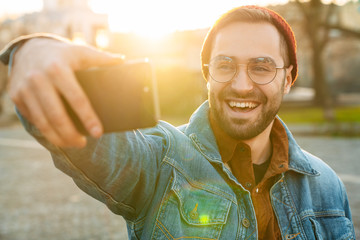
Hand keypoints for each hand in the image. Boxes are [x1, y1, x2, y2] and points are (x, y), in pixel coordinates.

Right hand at [8, 37, 122, 147]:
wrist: (28, 49)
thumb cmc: (62, 54)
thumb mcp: (80, 52)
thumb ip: (101, 58)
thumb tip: (122, 61)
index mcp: (58, 68)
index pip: (77, 98)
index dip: (88, 118)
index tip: (98, 133)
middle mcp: (38, 79)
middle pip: (57, 116)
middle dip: (72, 134)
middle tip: (84, 144)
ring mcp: (24, 89)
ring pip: (42, 122)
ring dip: (59, 138)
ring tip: (74, 144)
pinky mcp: (16, 96)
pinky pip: (33, 120)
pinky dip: (46, 131)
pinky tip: (58, 136)